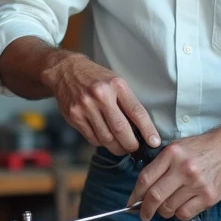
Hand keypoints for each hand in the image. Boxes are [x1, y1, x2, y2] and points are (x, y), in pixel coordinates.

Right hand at [44, 53, 159, 155]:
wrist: (66, 71)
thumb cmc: (97, 78)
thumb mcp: (116, 82)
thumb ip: (127, 102)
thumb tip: (141, 129)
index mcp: (116, 85)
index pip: (136, 111)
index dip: (148, 130)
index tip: (154, 142)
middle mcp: (100, 95)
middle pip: (120, 129)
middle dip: (131, 144)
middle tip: (136, 149)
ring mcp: (85, 106)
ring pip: (106, 137)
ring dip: (117, 147)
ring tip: (122, 148)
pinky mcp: (74, 116)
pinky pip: (92, 138)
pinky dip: (102, 143)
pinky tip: (106, 140)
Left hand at [128, 130, 220, 220]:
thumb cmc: (202, 148)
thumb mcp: (177, 147)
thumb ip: (160, 165)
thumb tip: (143, 189)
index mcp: (172, 154)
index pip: (145, 178)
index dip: (135, 195)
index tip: (131, 203)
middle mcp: (184, 168)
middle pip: (155, 197)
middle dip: (145, 209)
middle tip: (143, 214)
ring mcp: (197, 184)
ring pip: (169, 208)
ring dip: (164, 211)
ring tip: (167, 206)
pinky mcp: (208, 196)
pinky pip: (185, 214)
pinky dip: (179, 213)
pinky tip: (182, 206)